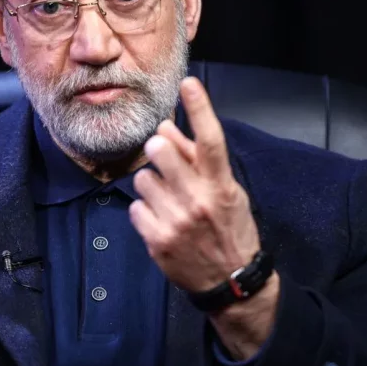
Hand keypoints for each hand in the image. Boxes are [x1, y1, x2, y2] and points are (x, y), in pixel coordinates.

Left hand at [129, 77, 261, 292]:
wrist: (230, 282)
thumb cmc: (229, 228)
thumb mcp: (226, 191)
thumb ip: (197, 160)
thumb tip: (166, 128)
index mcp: (221, 186)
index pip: (211, 140)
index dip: (200, 108)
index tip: (189, 82)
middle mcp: (199, 201)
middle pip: (161, 151)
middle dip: (158, 149)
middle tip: (162, 156)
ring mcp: (176, 222)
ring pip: (142, 179)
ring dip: (152, 184)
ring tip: (168, 199)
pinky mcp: (157, 241)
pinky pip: (136, 207)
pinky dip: (146, 210)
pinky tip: (162, 220)